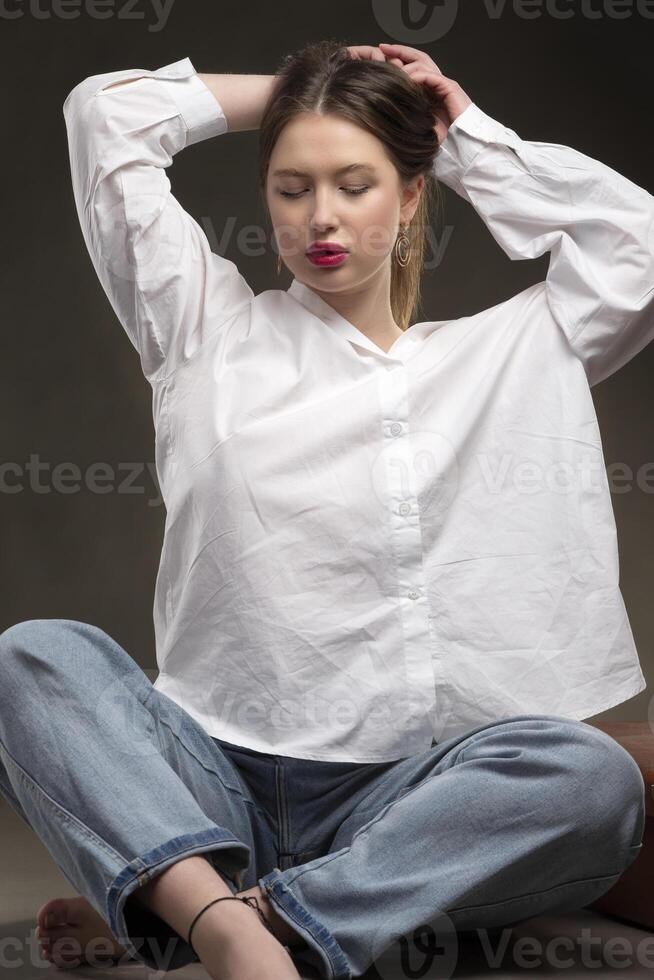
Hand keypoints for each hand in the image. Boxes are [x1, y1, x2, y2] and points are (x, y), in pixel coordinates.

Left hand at [347, 42, 471, 143]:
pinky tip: (405, 80)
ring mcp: (444, 82)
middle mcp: (437, 81)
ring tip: (391, 68)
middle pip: (419, 57)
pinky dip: (417, 76)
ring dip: (405, 65)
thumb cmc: (442, 135)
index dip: (399, 57)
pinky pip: (430, 76)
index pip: (415, 64)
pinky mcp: (449, 87)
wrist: (463, 141)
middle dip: (400, 50)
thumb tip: (387, 104)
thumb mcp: (418, 119)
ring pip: (423, 63)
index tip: (382, 53)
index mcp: (431, 87)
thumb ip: (408, 108)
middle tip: (383, 47)